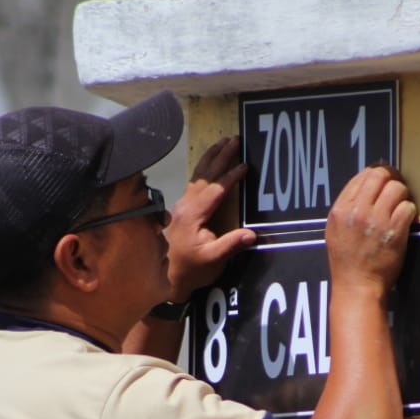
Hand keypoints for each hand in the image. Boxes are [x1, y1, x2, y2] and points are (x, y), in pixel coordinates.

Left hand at [163, 136, 256, 301]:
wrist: (168, 279)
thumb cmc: (191, 270)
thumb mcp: (213, 260)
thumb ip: (231, 245)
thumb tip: (252, 234)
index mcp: (192, 215)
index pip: (214, 190)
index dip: (230, 177)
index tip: (245, 165)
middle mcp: (185, 206)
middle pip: (205, 176)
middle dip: (220, 156)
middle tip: (235, 139)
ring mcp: (181, 206)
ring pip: (198, 176)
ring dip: (211, 158)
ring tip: (223, 142)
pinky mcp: (181, 210)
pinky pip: (195, 183)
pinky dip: (205, 169)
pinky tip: (210, 164)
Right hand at [325, 166, 416, 295]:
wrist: (357, 287)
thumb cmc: (346, 263)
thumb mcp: (335, 231)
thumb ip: (347, 208)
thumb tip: (365, 188)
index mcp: (340, 210)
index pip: (361, 176)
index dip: (376, 175)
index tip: (384, 182)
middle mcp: (357, 211)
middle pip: (380, 175)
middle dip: (392, 179)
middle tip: (397, 188)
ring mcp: (377, 220)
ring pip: (397, 188)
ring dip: (402, 195)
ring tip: (400, 207)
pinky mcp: (395, 230)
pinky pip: (408, 207)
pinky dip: (409, 211)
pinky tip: (404, 221)